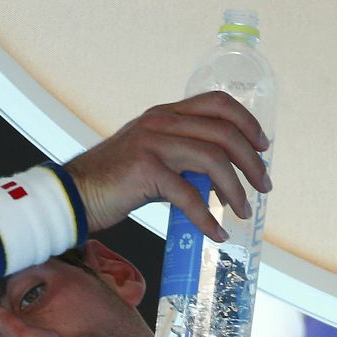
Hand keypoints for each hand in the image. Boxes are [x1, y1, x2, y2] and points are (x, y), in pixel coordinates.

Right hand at [65, 91, 270, 241]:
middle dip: (251, 162)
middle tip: (262, 187)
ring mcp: (153, 143)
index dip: (247, 123)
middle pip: (224, 133)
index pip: (217, 104)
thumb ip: (180, 158)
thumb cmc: (110, 183)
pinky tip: (216, 231)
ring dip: (235, 190)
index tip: (262, 147)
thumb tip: (216, 179)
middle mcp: (160, 122)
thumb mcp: (149, 158)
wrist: (74, 195)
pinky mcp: (146, 170)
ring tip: (243, 211)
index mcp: (164, 115)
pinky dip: (207, 217)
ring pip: (213, 161)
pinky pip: (190, 195)